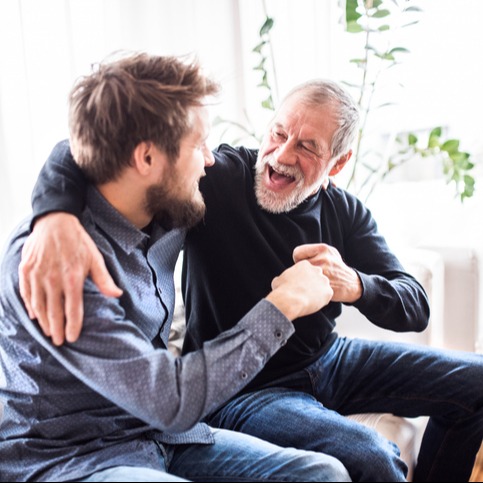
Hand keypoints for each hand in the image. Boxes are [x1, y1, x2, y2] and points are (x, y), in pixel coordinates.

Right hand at [19, 213, 121, 344]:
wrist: (55, 222)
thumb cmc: (78, 241)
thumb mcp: (95, 258)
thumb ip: (104, 280)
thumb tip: (117, 295)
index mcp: (72, 279)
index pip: (72, 310)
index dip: (73, 326)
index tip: (73, 338)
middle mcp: (53, 280)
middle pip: (54, 312)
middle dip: (57, 329)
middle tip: (59, 342)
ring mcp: (37, 276)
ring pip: (39, 306)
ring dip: (43, 321)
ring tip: (48, 332)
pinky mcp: (25, 271)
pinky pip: (26, 294)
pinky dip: (30, 306)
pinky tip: (34, 315)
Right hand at [266, 260, 332, 319]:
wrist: (290, 300)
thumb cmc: (282, 290)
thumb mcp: (278, 280)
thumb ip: (282, 278)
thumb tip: (278, 281)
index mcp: (305, 265)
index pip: (308, 270)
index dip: (304, 279)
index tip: (300, 285)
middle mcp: (317, 270)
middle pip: (317, 277)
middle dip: (313, 284)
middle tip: (305, 292)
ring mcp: (324, 281)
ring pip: (323, 286)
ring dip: (318, 292)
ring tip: (309, 299)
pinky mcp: (329, 291)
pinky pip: (327, 296)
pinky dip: (322, 300)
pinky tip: (313, 303)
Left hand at [293, 243, 361, 303]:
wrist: (350, 283)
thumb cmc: (336, 267)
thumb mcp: (329, 252)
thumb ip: (313, 251)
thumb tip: (296, 255)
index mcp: (323, 249)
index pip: (297, 253)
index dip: (298, 259)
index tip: (303, 264)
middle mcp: (323, 259)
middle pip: (298, 266)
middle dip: (302, 270)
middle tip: (309, 274)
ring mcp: (323, 273)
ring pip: (301, 277)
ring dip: (303, 280)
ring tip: (312, 280)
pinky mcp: (323, 286)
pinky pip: (306, 287)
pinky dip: (307, 289)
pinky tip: (315, 288)